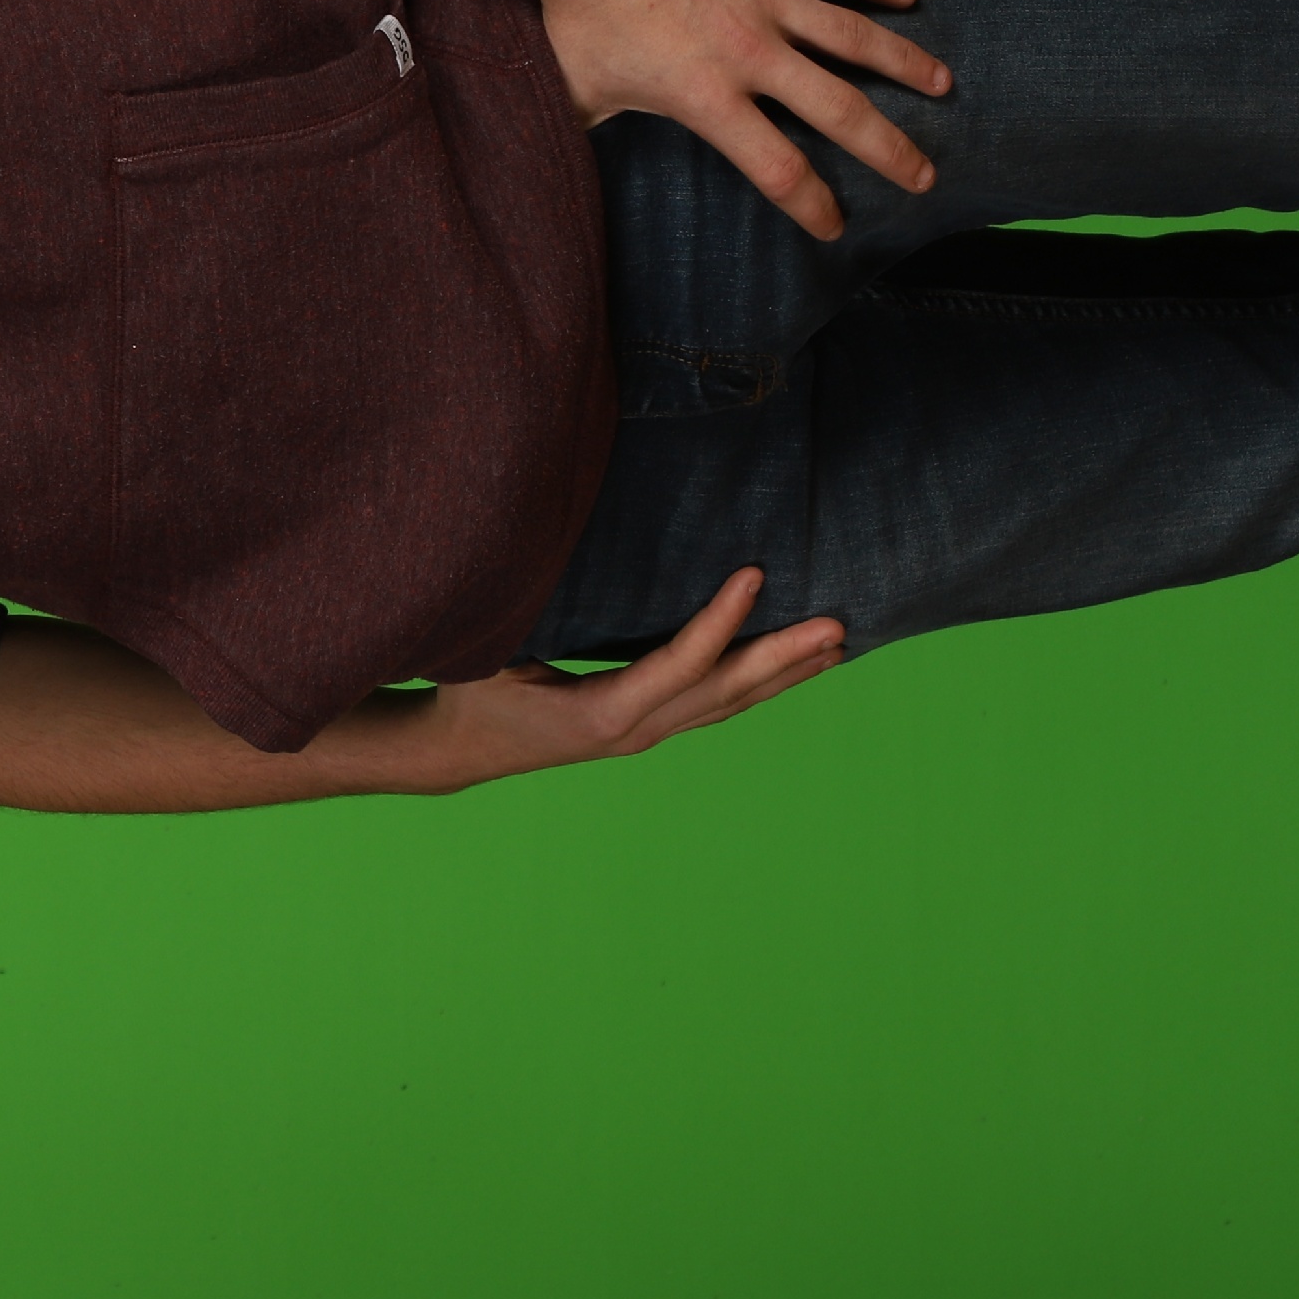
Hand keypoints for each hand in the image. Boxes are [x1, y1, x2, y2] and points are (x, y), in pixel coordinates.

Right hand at [386, 569, 841, 792]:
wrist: (461, 750)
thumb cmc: (470, 692)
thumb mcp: (490, 651)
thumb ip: (528, 614)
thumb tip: (543, 549)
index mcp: (602, 714)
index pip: (679, 664)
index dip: (719, 621)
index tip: (755, 573)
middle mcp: (637, 731)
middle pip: (726, 690)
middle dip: (784, 658)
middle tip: (837, 626)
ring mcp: (647, 734)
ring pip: (730, 702)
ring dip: (785, 673)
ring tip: (837, 644)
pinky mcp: (649, 727)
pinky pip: (716, 703)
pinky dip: (758, 681)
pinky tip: (787, 665)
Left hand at [518, 0, 951, 238]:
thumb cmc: (574, 11)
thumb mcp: (581, 92)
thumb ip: (600, 132)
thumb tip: (571, 165)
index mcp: (708, 96)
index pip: (776, 168)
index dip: (811, 204)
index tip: (835, 227)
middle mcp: (751, 52)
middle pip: (840, 111)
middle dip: (889, 149)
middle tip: (924, 177)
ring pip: (855, 36)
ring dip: (904, 63)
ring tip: (943, 84)